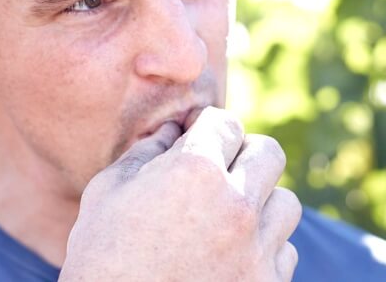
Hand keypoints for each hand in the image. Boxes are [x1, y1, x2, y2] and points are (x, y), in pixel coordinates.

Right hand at [59, 107, 301, 280]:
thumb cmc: (100, 261)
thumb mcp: (106, 194)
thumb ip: (145, 153)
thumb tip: (174, 129)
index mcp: (194, 171)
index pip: (225, 123)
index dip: (208, 129)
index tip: (198, 140)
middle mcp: (235, 204)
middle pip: (268, 153)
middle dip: (244, 155)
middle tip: (220, 172)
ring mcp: (257, 248)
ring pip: (285, 203)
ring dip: (261, 203)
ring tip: (228, 219)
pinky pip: (285, 252)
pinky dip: (264, 250)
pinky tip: (232, 257)